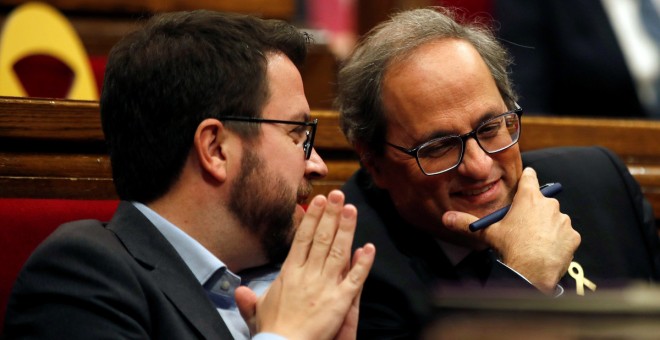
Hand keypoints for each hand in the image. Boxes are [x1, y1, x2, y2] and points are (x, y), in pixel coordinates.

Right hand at [235, 190, 374, 338]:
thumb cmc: (272, 330)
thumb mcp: (257, 311)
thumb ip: (250, 299)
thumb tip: (238, 290)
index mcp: (290, 273)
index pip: (303, 238)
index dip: (313, 218)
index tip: (319, 201)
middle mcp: (308, 274)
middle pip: (322, 238)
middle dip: (331, 214)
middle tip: (339, 195)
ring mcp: (326, 285)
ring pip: (339, 251)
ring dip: (346, 229)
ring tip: (352, 209)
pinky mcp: (341, 301)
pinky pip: (355, 278)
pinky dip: (363, 263)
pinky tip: (369, 248)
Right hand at [443, 167, 579, 293]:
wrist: (532, 270)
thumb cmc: (511, 247)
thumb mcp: (488, 233)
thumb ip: (467, 222)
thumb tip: (446, 217)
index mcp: (528, 198)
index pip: (530, 177)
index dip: (528, 178)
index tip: (527, 180)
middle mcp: (548, 205)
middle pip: (543, 201)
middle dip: (535, 211)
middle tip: (525, 225)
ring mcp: (563, 220)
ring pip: (555, 219)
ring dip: (548, 227)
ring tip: (535, 241)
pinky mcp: (572, 235)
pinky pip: (565, 235)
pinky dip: (559, 241)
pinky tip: (547, 250)